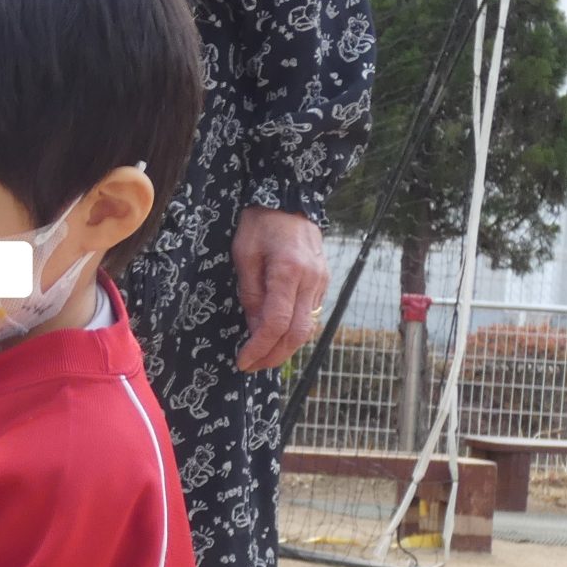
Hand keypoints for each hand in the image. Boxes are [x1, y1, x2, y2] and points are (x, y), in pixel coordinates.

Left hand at [233, 208, 327, 372]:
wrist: (290, 200)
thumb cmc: (260, 224)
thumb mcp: (244, 255)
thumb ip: (251, 293)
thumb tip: (255, 329)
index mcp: (288, 271)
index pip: (277, 323)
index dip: (260, 348)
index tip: (243, 361)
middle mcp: (311, 280)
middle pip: (298, 333)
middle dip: (274, 356)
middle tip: (252, 366)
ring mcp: (321, 281)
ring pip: (308, 327)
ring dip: (285, 347)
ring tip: (262, 356)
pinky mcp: (323, 281)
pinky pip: (311, 314)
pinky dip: (294, 331)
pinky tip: (277, 336)